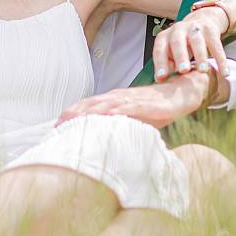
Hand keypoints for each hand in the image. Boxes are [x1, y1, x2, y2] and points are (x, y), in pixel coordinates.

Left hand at [56, 71, 213, 128]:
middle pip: (89, 104)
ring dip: (87, 113)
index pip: (87, 107)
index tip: (56, 128)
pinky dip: (113, 111)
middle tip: (56, 127)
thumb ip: (118, 126)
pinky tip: (104, 116)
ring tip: (73, 121)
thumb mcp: (133, 120)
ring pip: (103, 104)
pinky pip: (125, 106)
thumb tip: (103, 141)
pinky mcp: (143, 103)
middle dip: (72, 115)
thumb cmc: (155, 108)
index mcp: (113, 101)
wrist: (179, 94)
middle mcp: (117, 97)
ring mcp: (129, 99)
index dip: (71, 116)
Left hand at [152, 7, 227, 81]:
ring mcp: (194, 28)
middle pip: (177, 42)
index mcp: (165, 37)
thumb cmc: (182, 44)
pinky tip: (224, 73)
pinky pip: (216, 45)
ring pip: (197, 41)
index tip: (162, 77)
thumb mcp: (171, 52)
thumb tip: (161, 80)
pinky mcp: (211, 30)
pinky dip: (221, 59)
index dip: (160, 63)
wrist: (201, 21)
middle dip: (180, 56)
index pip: (160, 50)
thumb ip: (167, 64)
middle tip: (184, 71)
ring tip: (203, 70)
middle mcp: (178, 30)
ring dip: (200, 56)